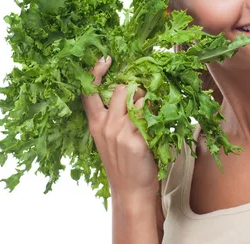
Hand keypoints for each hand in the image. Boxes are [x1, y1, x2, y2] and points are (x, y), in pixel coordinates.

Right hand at [81, 56, 158, 202]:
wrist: (130, 191)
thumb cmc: (122, 163)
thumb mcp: (107, 139)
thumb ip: (111, 117)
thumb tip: (126, 92)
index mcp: (95, 123)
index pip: (88, 91)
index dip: (95, 71)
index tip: (105, 59)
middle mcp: (106, 124)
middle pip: (120, 89)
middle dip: (134, 88)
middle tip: (144, 97)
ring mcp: (121, 131)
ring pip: (139, 98)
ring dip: (149, 100)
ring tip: (154, 112)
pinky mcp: (138, 139)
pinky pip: (151, 114)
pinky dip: (158, 113)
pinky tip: (161, 121)